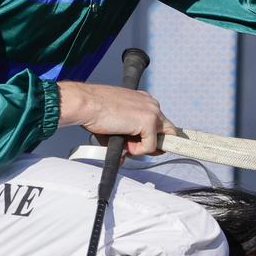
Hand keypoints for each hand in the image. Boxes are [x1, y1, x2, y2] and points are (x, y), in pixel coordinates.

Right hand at [56, 81, 177, 156]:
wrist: (86, 104)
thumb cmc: (94, 111)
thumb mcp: (116, 122)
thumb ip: (127, 136)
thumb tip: (125, 155)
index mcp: (144, 101)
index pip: (159, 122)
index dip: (152, 137)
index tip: (140, 144)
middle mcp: (151, 105)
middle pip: (169, 131)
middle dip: (155, 144)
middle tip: (136, 148)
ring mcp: (152, 113)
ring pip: (162, 140)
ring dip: (144, 147)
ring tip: (126, 144)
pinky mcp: (148, 123)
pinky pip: (150, 147)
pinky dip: (138, 150)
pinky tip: (125, 143)